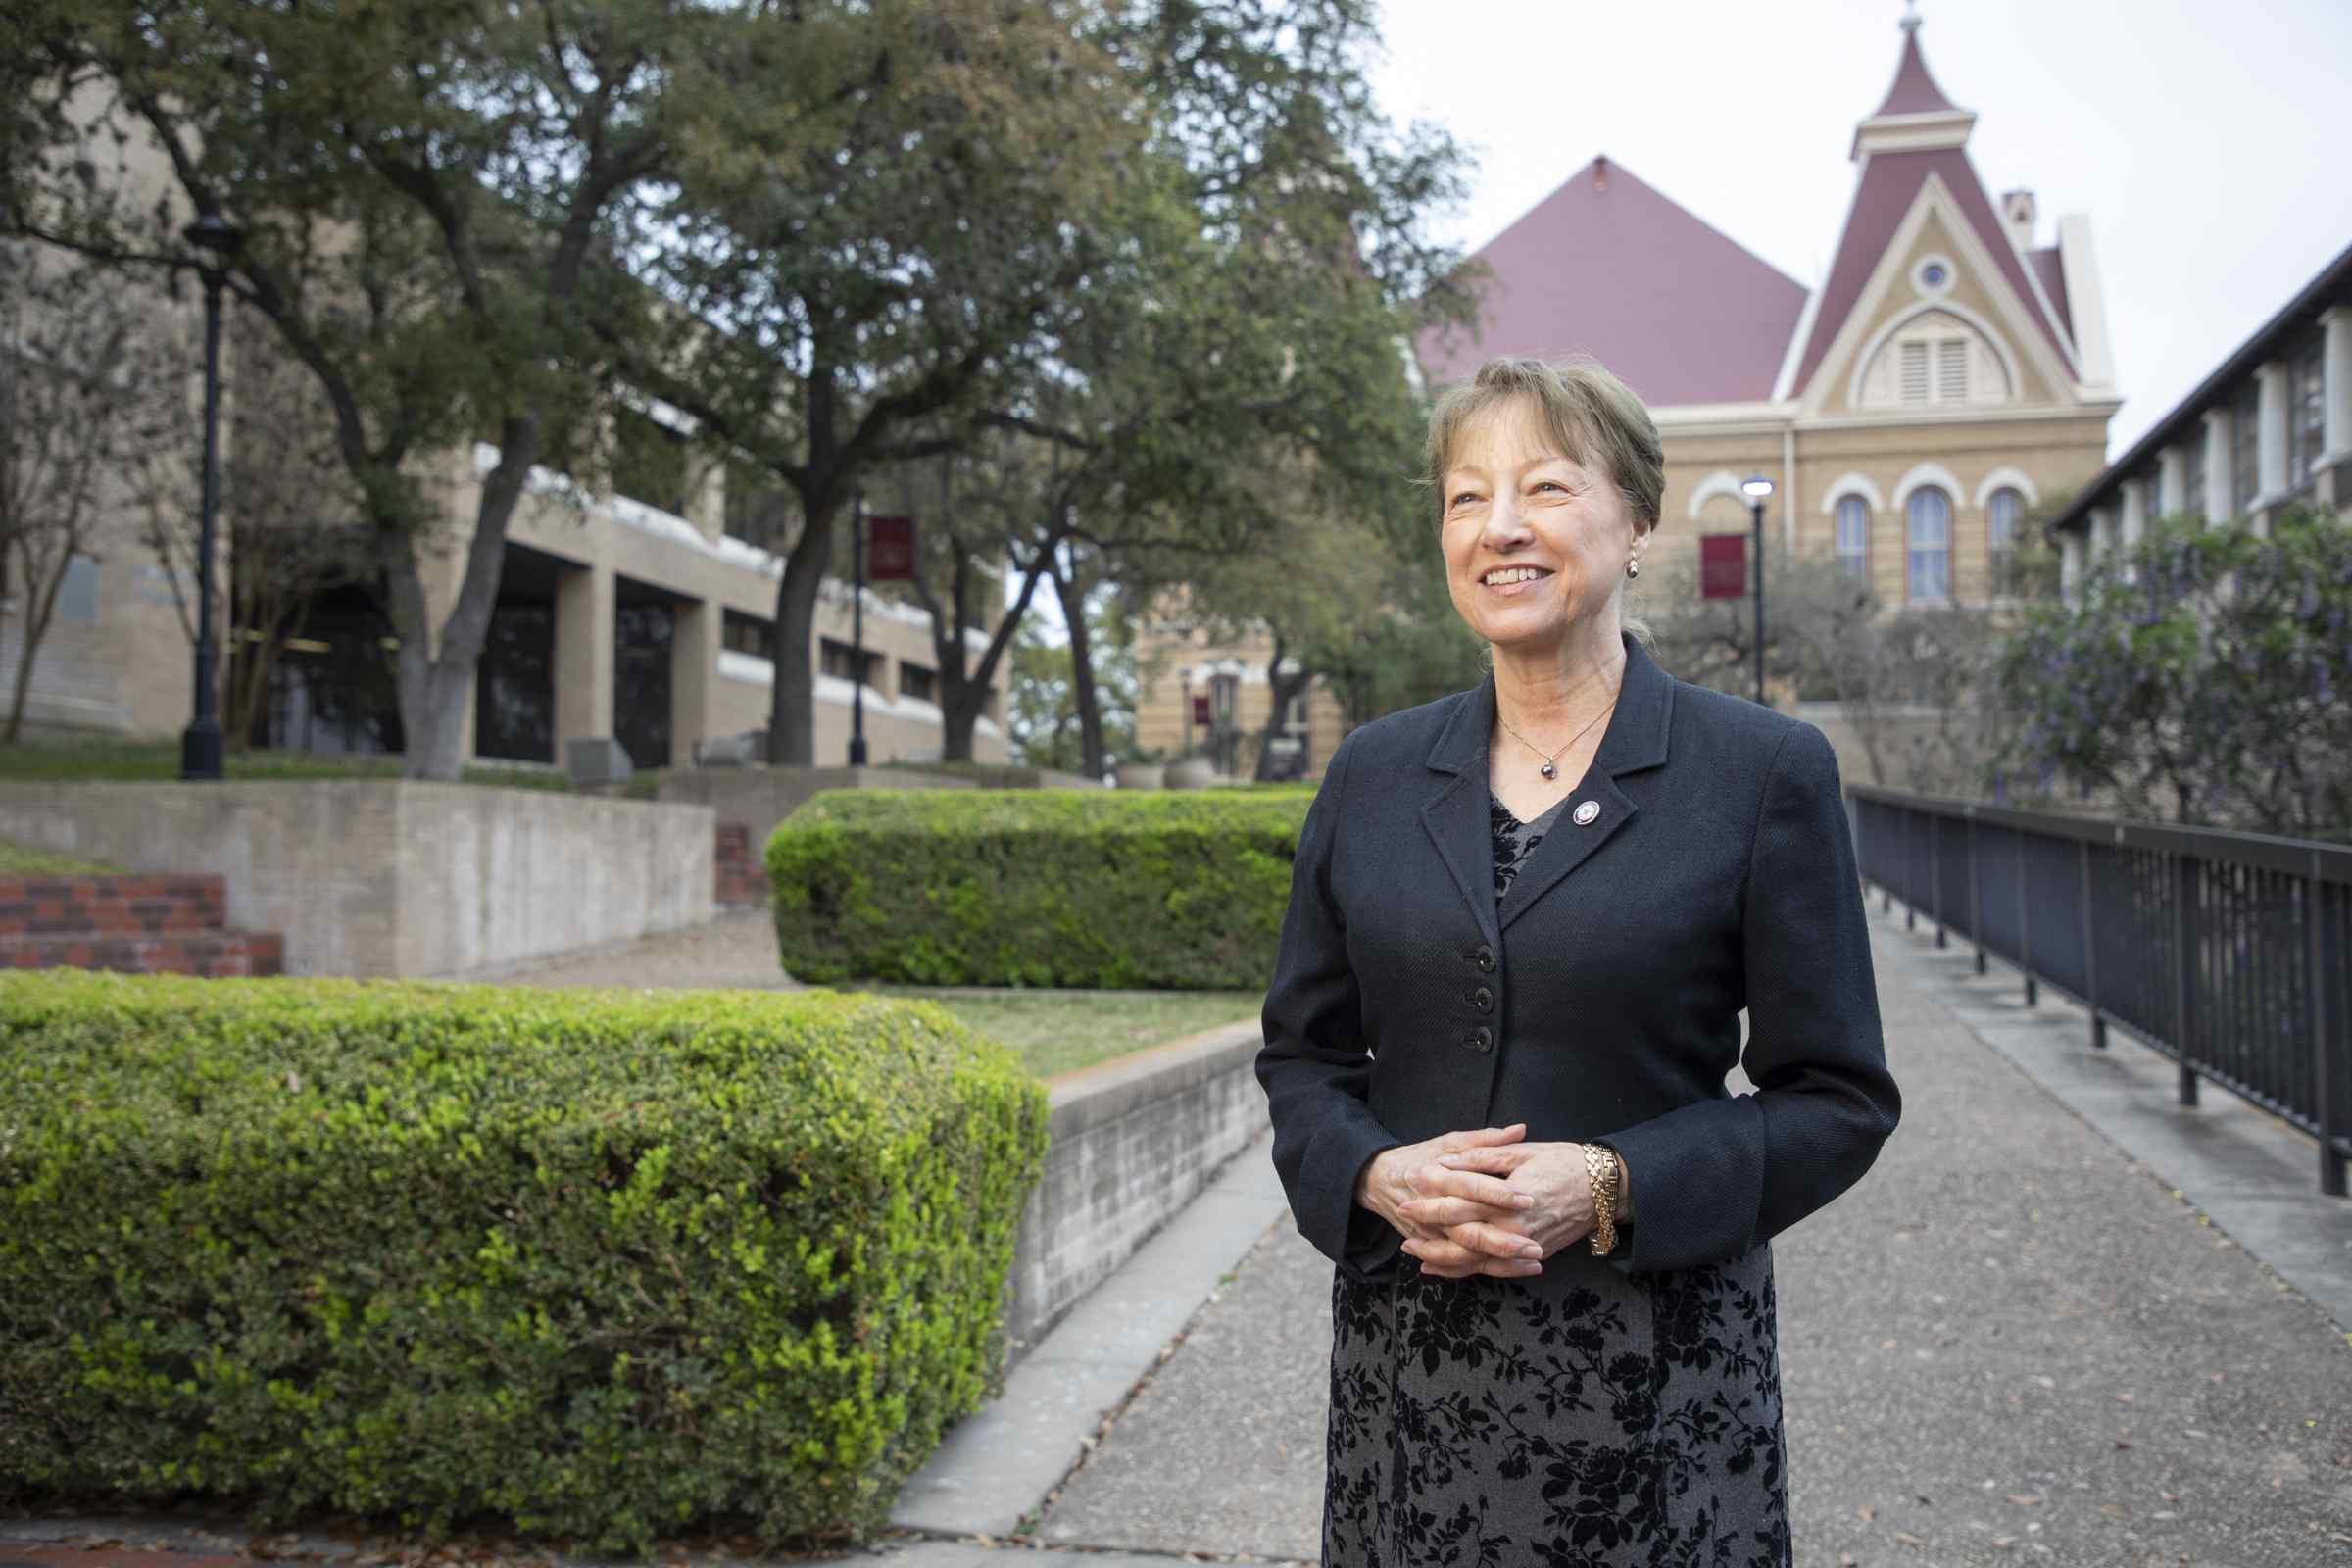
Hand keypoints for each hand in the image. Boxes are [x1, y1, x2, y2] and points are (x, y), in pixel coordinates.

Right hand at [1356, 1124, 1545, 1279]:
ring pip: (1465, 1255)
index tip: (1528, 1199)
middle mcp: (1429, 1207)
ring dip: (1500, 1263)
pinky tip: (1514, 1270)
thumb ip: (1486, 1140)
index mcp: (1435, 1176)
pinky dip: (1486, 1270)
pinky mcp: (1428, 1246)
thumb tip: (1521, 1130)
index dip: (1499, 1193)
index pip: (1470, 1186)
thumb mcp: (1449, 1142)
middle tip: (1535, 1245)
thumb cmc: (1420, 1156)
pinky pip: (1458, 1265)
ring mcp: (1427, 1232)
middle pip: (1468, 1230)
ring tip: (1534, 1263)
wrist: (1379, 1180)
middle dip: (1503, 1241)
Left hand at [1399, 1141, 1602, 1278]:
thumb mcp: (1522, 1152)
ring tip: (1418, 1255)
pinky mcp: (1533, 1255)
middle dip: (1430, 1233)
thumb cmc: (1564, 1162)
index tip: (1409, 1192)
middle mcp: (1515, 1229)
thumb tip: (1445, 1162)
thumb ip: (1481, 1158)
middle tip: (1405, 1229)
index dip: (1432, 1198)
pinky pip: (1497, 1269)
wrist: (1605, 1189)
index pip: (1461, 1202)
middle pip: (1463, 1237)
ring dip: (1445, 1260)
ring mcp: (1525, 1246)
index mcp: (1509, 1200)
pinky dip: (1471, 1271)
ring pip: (1476, 1261)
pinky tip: (1452, 1269)